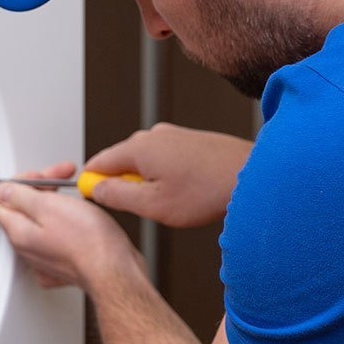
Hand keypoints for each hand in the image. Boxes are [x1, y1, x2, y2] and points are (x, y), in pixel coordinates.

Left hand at [0, 161, 144, 290]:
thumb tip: (2, 190)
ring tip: (75, 197)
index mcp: (19, 233)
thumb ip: (20, 196)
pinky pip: (57, 237)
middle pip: (23, 209)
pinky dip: (66, 224)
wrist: (115, 271)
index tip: (43, 176)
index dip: (23, 180)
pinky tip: (78, 218)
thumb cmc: (89, 242)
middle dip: (42, 188)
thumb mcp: (49, 206)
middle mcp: (28, 248)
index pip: (3, 199)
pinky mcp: (64, 264)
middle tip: (62, 177)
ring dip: (56, 204)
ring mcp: (45, 258)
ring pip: (41, 222)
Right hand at [83, 123, 252, 227]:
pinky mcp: (189, 139)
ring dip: (150, 183)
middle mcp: (153, 135)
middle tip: (147, 209)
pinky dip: (167, 176)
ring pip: (145, 163)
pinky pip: (164, 159)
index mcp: (138, 148)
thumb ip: (117, 196)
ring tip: (174, 201)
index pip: (98, 163)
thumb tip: (96, 190)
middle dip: (126, 186)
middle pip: (121, 162)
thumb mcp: (153, 205)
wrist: (251, 175)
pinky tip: (187, 191)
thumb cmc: (207, 191)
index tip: (97, 203)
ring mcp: (173, 134)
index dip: (92, 185)